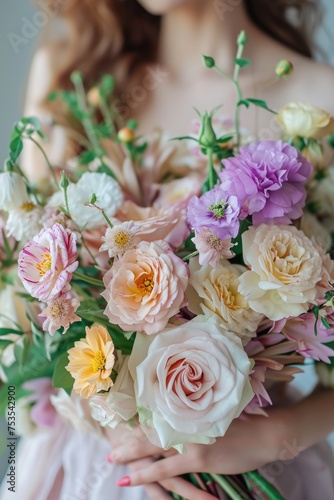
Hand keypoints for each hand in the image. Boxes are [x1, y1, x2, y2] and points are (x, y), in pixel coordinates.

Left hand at [109, 409, 290, 487]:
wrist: (264, 434)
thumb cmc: (244, 423)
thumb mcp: (217, 413)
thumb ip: (196, 413)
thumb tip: (180, 414)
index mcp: (189, 408)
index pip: (156, 413)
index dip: (138, 419)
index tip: (122, 422)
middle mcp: (186, 420)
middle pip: (149, 428)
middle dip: (128, 437)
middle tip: (111, 443)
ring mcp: (190, 438)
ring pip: (151, 446)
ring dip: (129, 454)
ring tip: (113, 459)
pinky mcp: (197, 456)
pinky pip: (164, 467)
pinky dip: (145, 473)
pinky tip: (130, 478)